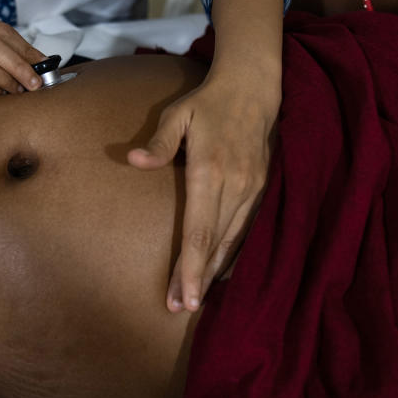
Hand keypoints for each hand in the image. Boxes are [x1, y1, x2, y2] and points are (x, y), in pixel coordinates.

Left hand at [128, 74, 277, 312]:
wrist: (254, 89)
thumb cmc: (208, 102)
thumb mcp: (178, 113)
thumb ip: (160, 141)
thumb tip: (134, 161)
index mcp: (211, 171)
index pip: (199, 231)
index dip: (190, 267)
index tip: (182, 297)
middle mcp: (235, 186)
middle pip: (215, 245)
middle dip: (197, 279)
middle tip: (180, 308)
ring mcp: (253, 190)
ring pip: (233, 242)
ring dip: (213, 271)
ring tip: (195, 298)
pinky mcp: (262, 189)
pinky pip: (247, 230)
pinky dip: (232, 254)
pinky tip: (218, 271)